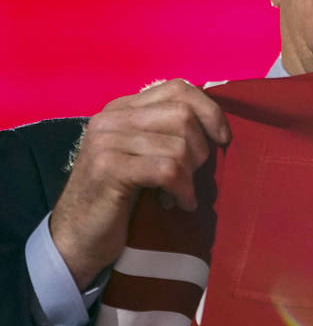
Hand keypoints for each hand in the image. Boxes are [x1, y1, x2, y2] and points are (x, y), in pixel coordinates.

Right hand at [49, 79, 229, 288]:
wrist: (78, 237)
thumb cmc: (120, 196)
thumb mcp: (145, 155)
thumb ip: (169, 132)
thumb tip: (218, 125)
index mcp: (122, 108)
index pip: (178, 88)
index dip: (209, 110)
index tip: (223, 138)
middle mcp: (111, 118)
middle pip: (183, 115)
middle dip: (201, 148)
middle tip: (193, 175)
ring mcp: (106, 141)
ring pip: (179, 145)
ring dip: (190, 175)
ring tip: (181, 193)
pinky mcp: (108, 168)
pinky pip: (168, 170)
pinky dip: (183, 189)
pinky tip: (180, 204)